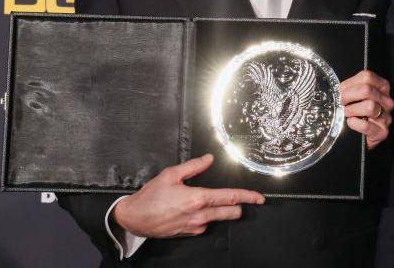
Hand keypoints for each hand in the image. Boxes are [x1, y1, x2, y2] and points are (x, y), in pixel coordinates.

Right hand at [113, 154, 263, 237]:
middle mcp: (199, 215)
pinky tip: (194, 210)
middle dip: (237, 206)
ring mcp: (195, 227)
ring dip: (220, 211)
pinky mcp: (189, 234)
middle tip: (238, 200)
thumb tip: (209, 159)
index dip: (248, 197)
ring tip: (206, 202)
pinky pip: (204, 225)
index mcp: (197, 199)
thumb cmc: (150, 197)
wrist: (134, 218)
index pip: (230, 197)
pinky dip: (205, 218)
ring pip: (218, 219)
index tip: (259, 198)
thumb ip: (193, 166)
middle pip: (230, 212)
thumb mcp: (171, 174)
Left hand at [339, 70, 393, 149]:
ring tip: (348, 114)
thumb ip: (351, 87)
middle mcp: (387, 100)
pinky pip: (366, 125)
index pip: (367, 77)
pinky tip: (352, 123)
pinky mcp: (383, 131)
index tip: (342, 91)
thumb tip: (339, 89)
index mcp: (382, 87)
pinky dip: (354, 124)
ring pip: (369, 106)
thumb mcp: (356, 95)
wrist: (363, 135)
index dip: (350, 84)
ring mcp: (387, 116)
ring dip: (352, 110)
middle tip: (342, 103)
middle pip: (367, 90)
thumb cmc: (358, 113)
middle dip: (348, 96)